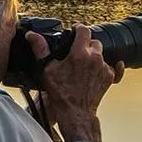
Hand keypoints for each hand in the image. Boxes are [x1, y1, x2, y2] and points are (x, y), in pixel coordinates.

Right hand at [25, 25, 123, 141]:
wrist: (76, 112)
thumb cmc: (61, 93)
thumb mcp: (47, 69)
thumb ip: (41, 49)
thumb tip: (32, 35)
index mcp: (79, 53)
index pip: (84, 30)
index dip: (78, 28)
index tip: (75, 30)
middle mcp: (95, 58)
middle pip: (94, 42)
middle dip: (86, 44)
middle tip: (77, 53)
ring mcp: (104, 68)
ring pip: (101, 54)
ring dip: (94, 56)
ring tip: (83, 66)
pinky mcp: (110, 77)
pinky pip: (109, 66)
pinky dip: (102, 68)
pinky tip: (94, 72)